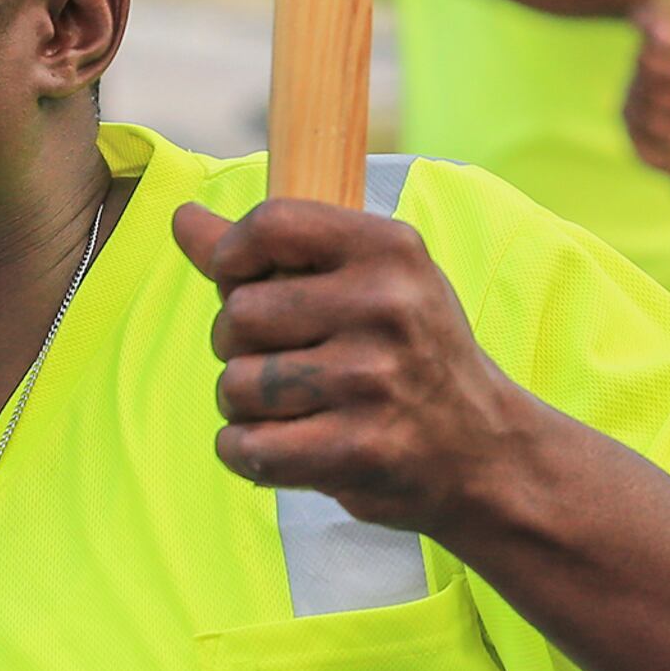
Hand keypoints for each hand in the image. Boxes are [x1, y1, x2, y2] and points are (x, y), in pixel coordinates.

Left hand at [172, 196, 542, 533]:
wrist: (485, 451)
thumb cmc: (412, 354)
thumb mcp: (367, 283)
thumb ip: (272, 252)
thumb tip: (183, 219)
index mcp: (390, 250)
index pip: (270, 226)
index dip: (229, 257)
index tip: (236, 283)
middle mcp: (385, 307)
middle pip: (238, 313)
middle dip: (236, 344)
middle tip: (278, 359)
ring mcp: (373, 380)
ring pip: (235, 384)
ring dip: (241, 404)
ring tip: (286, 406)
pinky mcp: (359, 449)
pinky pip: (248, 445)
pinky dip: (244, 450)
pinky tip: (280, 444)